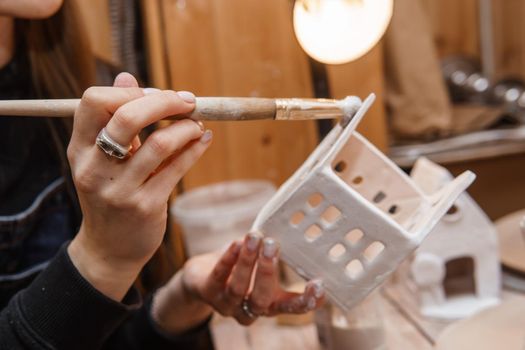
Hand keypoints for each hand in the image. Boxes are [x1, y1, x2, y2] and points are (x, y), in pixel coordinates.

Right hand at [67, 73, 211, 300]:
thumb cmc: (110, 194)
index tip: (155, 94)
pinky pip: (177, 168)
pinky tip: (203, 140)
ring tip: (197, 124)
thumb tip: (127, 77)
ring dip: (186, 127)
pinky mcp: (146, 206)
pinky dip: (195, 148)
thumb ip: (115, 118)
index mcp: (79, 149)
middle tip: (188, 102)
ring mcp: (119, 190)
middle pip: (127, 117)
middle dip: (165, 102)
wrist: (109, 248)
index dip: (129, 92)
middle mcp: (93, 168)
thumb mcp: (102, 158)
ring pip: (160, 143)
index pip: (93, 101)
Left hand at [151, 233, 324, 333]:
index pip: (292, 307)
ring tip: (255, 237)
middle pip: (262, 299)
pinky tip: (237, 242)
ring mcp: (227, 304)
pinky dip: (228, 258)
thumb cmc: (239, 267)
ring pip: (238, 288)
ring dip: (247, 261)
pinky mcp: (207, 292)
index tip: (319, 284)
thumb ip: (275, 253)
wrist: (200, 278)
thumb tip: (296, 223)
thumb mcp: (260, 263)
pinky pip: (218, 276)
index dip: (306, 300)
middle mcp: (250, 310)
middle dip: (267, 272)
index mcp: (270, 304)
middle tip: (273, 245)